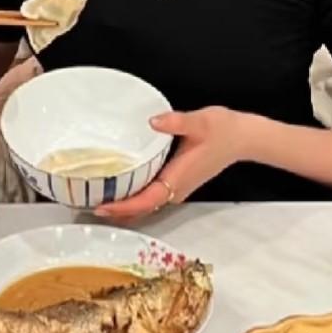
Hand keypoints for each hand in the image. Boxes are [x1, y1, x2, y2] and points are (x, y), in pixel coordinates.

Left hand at [94, 107, 247, 222]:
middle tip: (87, 205)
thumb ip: (176, 122)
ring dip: (123, 206)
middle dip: (117, 211)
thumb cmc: (223, 130)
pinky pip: (150, 196)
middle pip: (142, 208)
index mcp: (178, 178)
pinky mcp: (177, 182)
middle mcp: (176, 189)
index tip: (103, 206)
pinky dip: (133, 198)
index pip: (146, 199)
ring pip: (145, 205)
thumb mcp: (200, 121)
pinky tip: (118, 190)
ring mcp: (177, 187)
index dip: (124, 206)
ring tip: (96, 200)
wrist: (244, 138)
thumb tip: (153, 122)